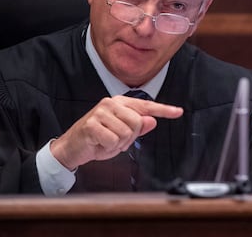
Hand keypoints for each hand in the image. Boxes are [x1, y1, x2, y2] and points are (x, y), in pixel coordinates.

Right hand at [50, 95, 182, 169]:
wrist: (72, 148)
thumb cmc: (98, 140)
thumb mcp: (122, 135)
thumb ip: (138, 127)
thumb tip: (151, 121)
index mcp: (121, 103)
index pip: (147, 106)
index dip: (164, 110)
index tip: (179, 111)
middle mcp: (111, 103)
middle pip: (138, 123)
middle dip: (129, 137)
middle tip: (115, 140)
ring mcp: (101, 112)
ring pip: (126, 133)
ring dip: (118, 144)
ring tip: (105, 141)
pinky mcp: (92, 124)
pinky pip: (113, 140)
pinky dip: (108, 148)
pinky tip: (98, 144)